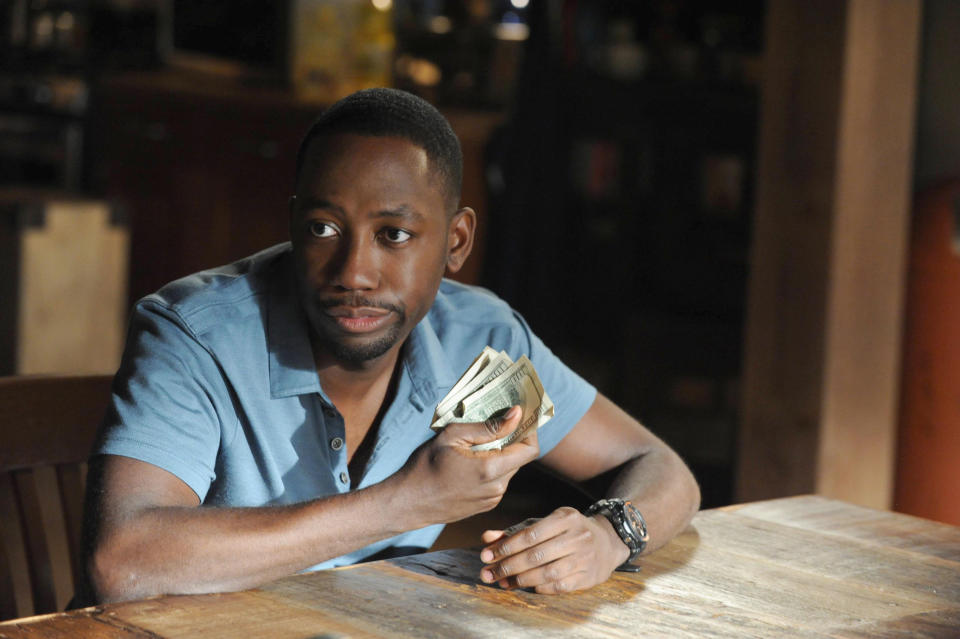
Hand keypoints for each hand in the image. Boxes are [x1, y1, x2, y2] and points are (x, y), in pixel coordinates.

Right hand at [398, 406, 538, 525]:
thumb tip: (516, 415)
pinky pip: (498, 481)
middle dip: (511, 440)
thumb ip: (488, 427)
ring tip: (476, 444)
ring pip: (509, 469)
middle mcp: (497, 487)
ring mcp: (492, 499)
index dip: (529, 431)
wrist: (408, 503)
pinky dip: (492, 468)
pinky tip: (471, 462)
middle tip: (493, 424)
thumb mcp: (452, 436)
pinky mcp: (485, 506)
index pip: (530, 449)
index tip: (519, 417)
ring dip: (500, 454)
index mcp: (490, 469)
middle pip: (520, 458)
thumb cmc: (425, 466)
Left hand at [479, 507, 629, 593]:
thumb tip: (487, 538)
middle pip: (536, 555)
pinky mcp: (590, 576)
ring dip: (521, 580)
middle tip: (489, 573)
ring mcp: (586, 558)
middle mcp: (578, 537)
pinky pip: (560, 586)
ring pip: (547, 573)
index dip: (506, 547)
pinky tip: (528, 586)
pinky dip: (541, 587)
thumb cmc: (567, 531)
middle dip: (508, 566)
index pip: (530, 534)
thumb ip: (516, 531)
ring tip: (504, 581)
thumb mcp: (546, 523)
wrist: (607, 541)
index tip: (487, 555)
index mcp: (566, 518)